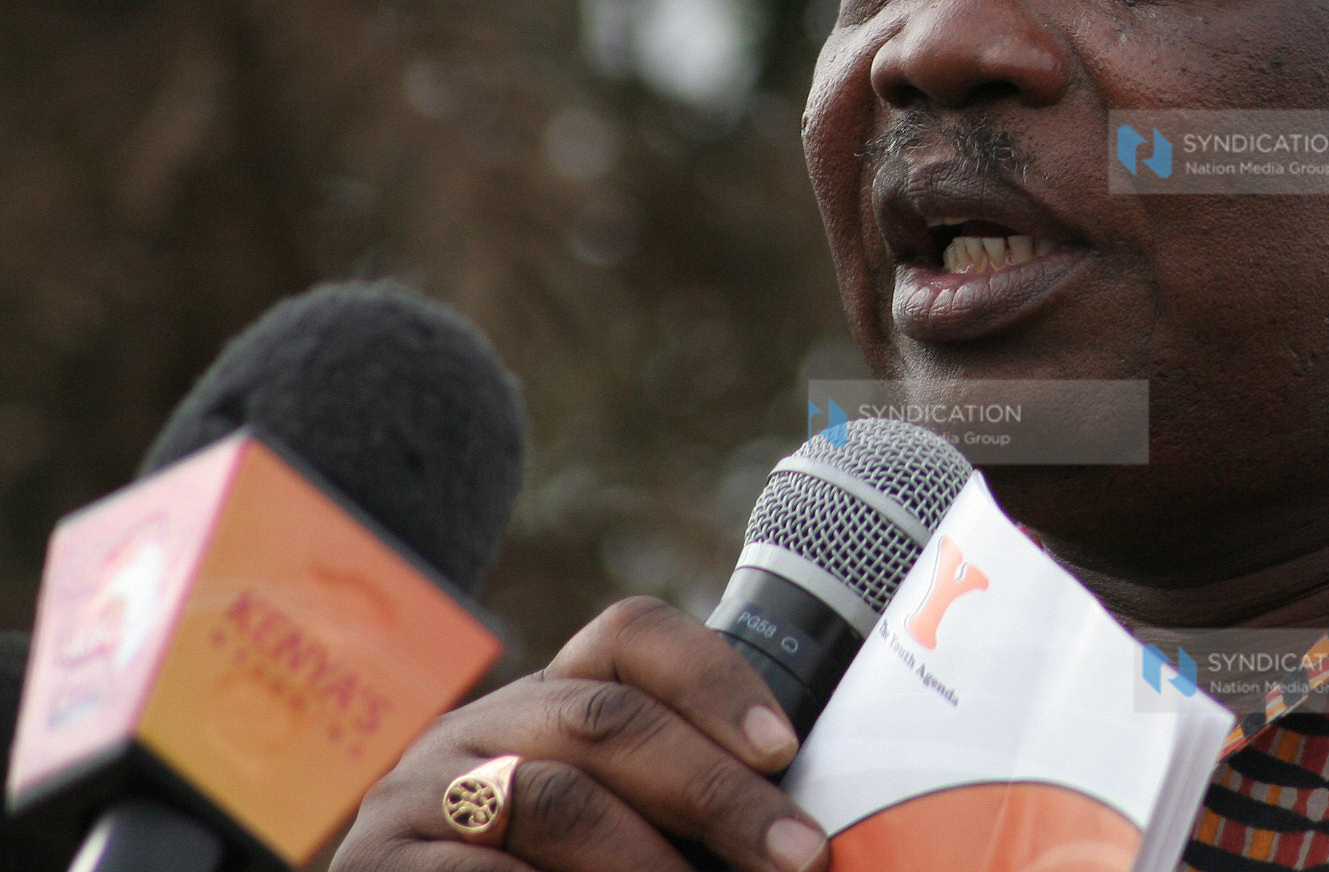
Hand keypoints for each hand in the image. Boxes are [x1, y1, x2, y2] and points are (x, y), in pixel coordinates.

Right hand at [334, 597, 829, 871]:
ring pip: (556, 799)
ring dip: (651, 861)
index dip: (714, 677)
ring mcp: (417, 797)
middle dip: (715, 790)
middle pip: (605, 718)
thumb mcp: (608, 830)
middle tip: (795, 853)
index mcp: (543, 704)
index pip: (629, 634)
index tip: (785, 748)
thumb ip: (671, 810)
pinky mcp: (377, 864)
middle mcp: (477, 731)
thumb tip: (796, 836)